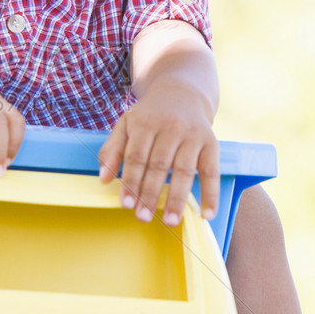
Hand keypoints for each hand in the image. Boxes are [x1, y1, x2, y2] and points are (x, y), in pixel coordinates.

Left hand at [98, 82, 218, 225]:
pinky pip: (211, 171)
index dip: (130, 181)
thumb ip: (112, 150)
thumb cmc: (150, 115)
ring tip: (171, 220)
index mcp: (145, 123)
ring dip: (177, 198)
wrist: (182, 92)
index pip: (136, 156)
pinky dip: (211, 193)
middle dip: (150, 193)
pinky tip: (206, 213)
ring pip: (184, 170)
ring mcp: (192, 135)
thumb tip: (103, 179)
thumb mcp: (126, 124)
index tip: (125, 204)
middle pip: (159, 165)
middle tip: (143, 217)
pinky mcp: (211, 142)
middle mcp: (170, 127)